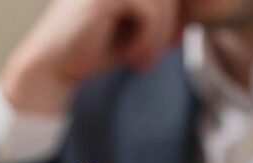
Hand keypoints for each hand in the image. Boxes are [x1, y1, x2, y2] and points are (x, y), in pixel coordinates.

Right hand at [0, 0, 180, 112]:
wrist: (52, 66)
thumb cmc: (92, 47)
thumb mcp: (137, 27)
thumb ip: (164, 14)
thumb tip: (201, 9)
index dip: (177, 14)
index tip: (174, 39)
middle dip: (173, 23)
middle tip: (162, 51)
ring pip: (163, 2)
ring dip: (160, 35)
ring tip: (143, 59)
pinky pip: (150, 12)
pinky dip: (149, 39)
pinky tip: (132, 56)